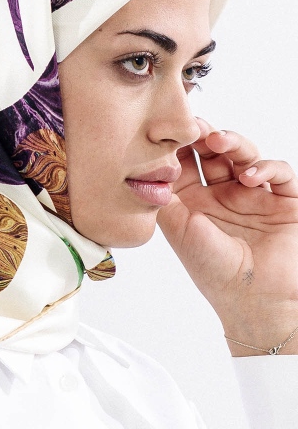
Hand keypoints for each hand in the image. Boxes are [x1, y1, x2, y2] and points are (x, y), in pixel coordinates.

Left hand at [157, 118, 297, 354]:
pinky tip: (249, 176)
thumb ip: (164, 202)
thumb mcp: (180, 234)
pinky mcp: (284, 201)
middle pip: (214, 152)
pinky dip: (266, 167)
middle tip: (194, 125)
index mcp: (196, 202)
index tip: (168, 131)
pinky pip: (278, 172)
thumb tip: (145, 170)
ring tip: (218, 141)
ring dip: (232, 142)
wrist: (257, 303)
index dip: (179, 146)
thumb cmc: (216, 275)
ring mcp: (255, 195)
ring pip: (244, 154)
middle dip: (204, 134)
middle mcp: (224, 194)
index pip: (187, 163)